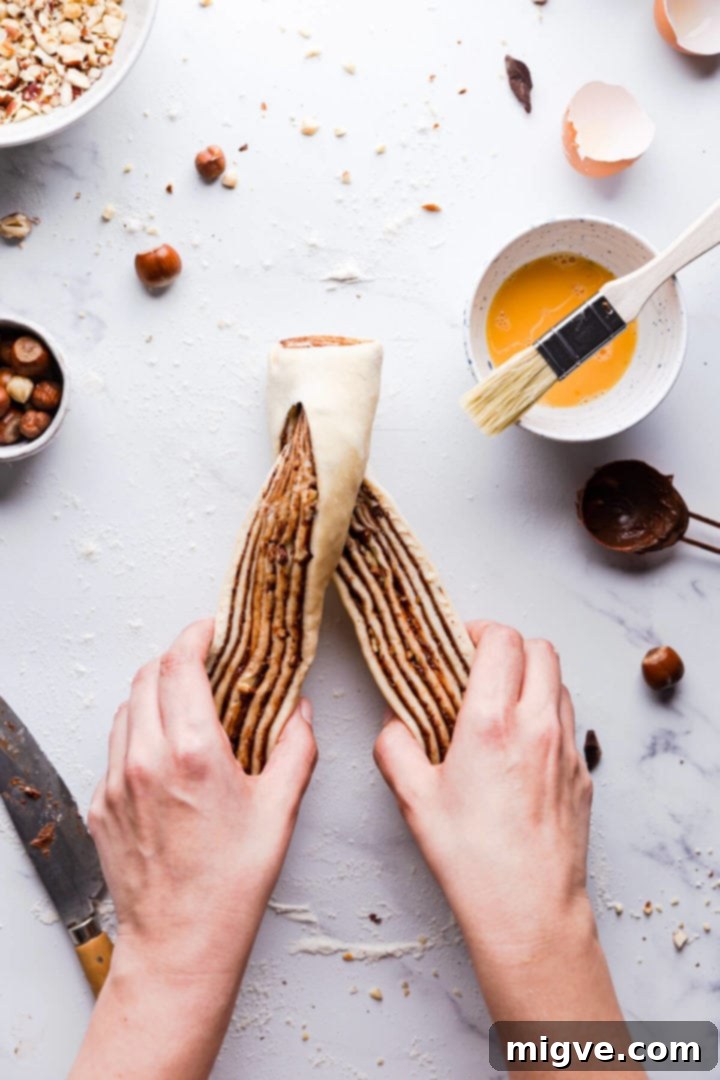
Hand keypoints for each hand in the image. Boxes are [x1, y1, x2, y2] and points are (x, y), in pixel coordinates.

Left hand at [73, 620, 316, 1079]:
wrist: (181, 943)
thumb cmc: (230, 885)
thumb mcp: (281, 810)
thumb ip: (295, 748)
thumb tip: (300, 712)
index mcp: (192, 751)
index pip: (180, 664)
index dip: (195, 635)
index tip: (210, 628)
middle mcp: (145, 759)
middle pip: (147, 676)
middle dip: (175, 658)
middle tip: (204, 661)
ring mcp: (116, 782)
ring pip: (126, 709)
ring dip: (153, 692)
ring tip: (185, 704)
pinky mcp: (102, 805)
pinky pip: (114, 747)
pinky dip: (138, 732)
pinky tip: (165, 751)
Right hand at [374, 622, 613, 1028]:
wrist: (529, 910)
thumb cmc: (472, 859)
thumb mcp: (413, 799)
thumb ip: (394, 747)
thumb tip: (392, 723)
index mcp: (492, 723)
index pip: (503, 640)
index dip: (480, 629)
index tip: (461, 641)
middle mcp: (537, 726)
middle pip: (542, 648)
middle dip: (510, 645)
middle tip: (481, 664)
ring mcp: (567, 749)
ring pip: (560, 682)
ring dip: (533, 677)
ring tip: (502, 702)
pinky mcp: (583, 774)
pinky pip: (570, 722)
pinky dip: (548, 714)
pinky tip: (522, 745)